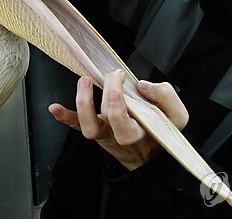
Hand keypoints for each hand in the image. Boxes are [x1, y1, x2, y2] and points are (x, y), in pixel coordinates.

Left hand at [49, 70, 188, 169]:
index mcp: (142, 132)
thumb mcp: (177, 116)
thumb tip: (143, 85)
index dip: (119, 99)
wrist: (151, 156)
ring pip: (90, 127)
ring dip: (84, 103)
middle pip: (111, 116)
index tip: (127, 79)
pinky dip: (66, 118)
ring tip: (85, 81)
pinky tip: (54, 108)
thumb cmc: (162, 131)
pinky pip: (78, 127)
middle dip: (110, 93)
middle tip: (116, 75)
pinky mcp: (97, 131)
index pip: (127, 120)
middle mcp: (120, 136)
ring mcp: (106, 134)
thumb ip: (166, 96)